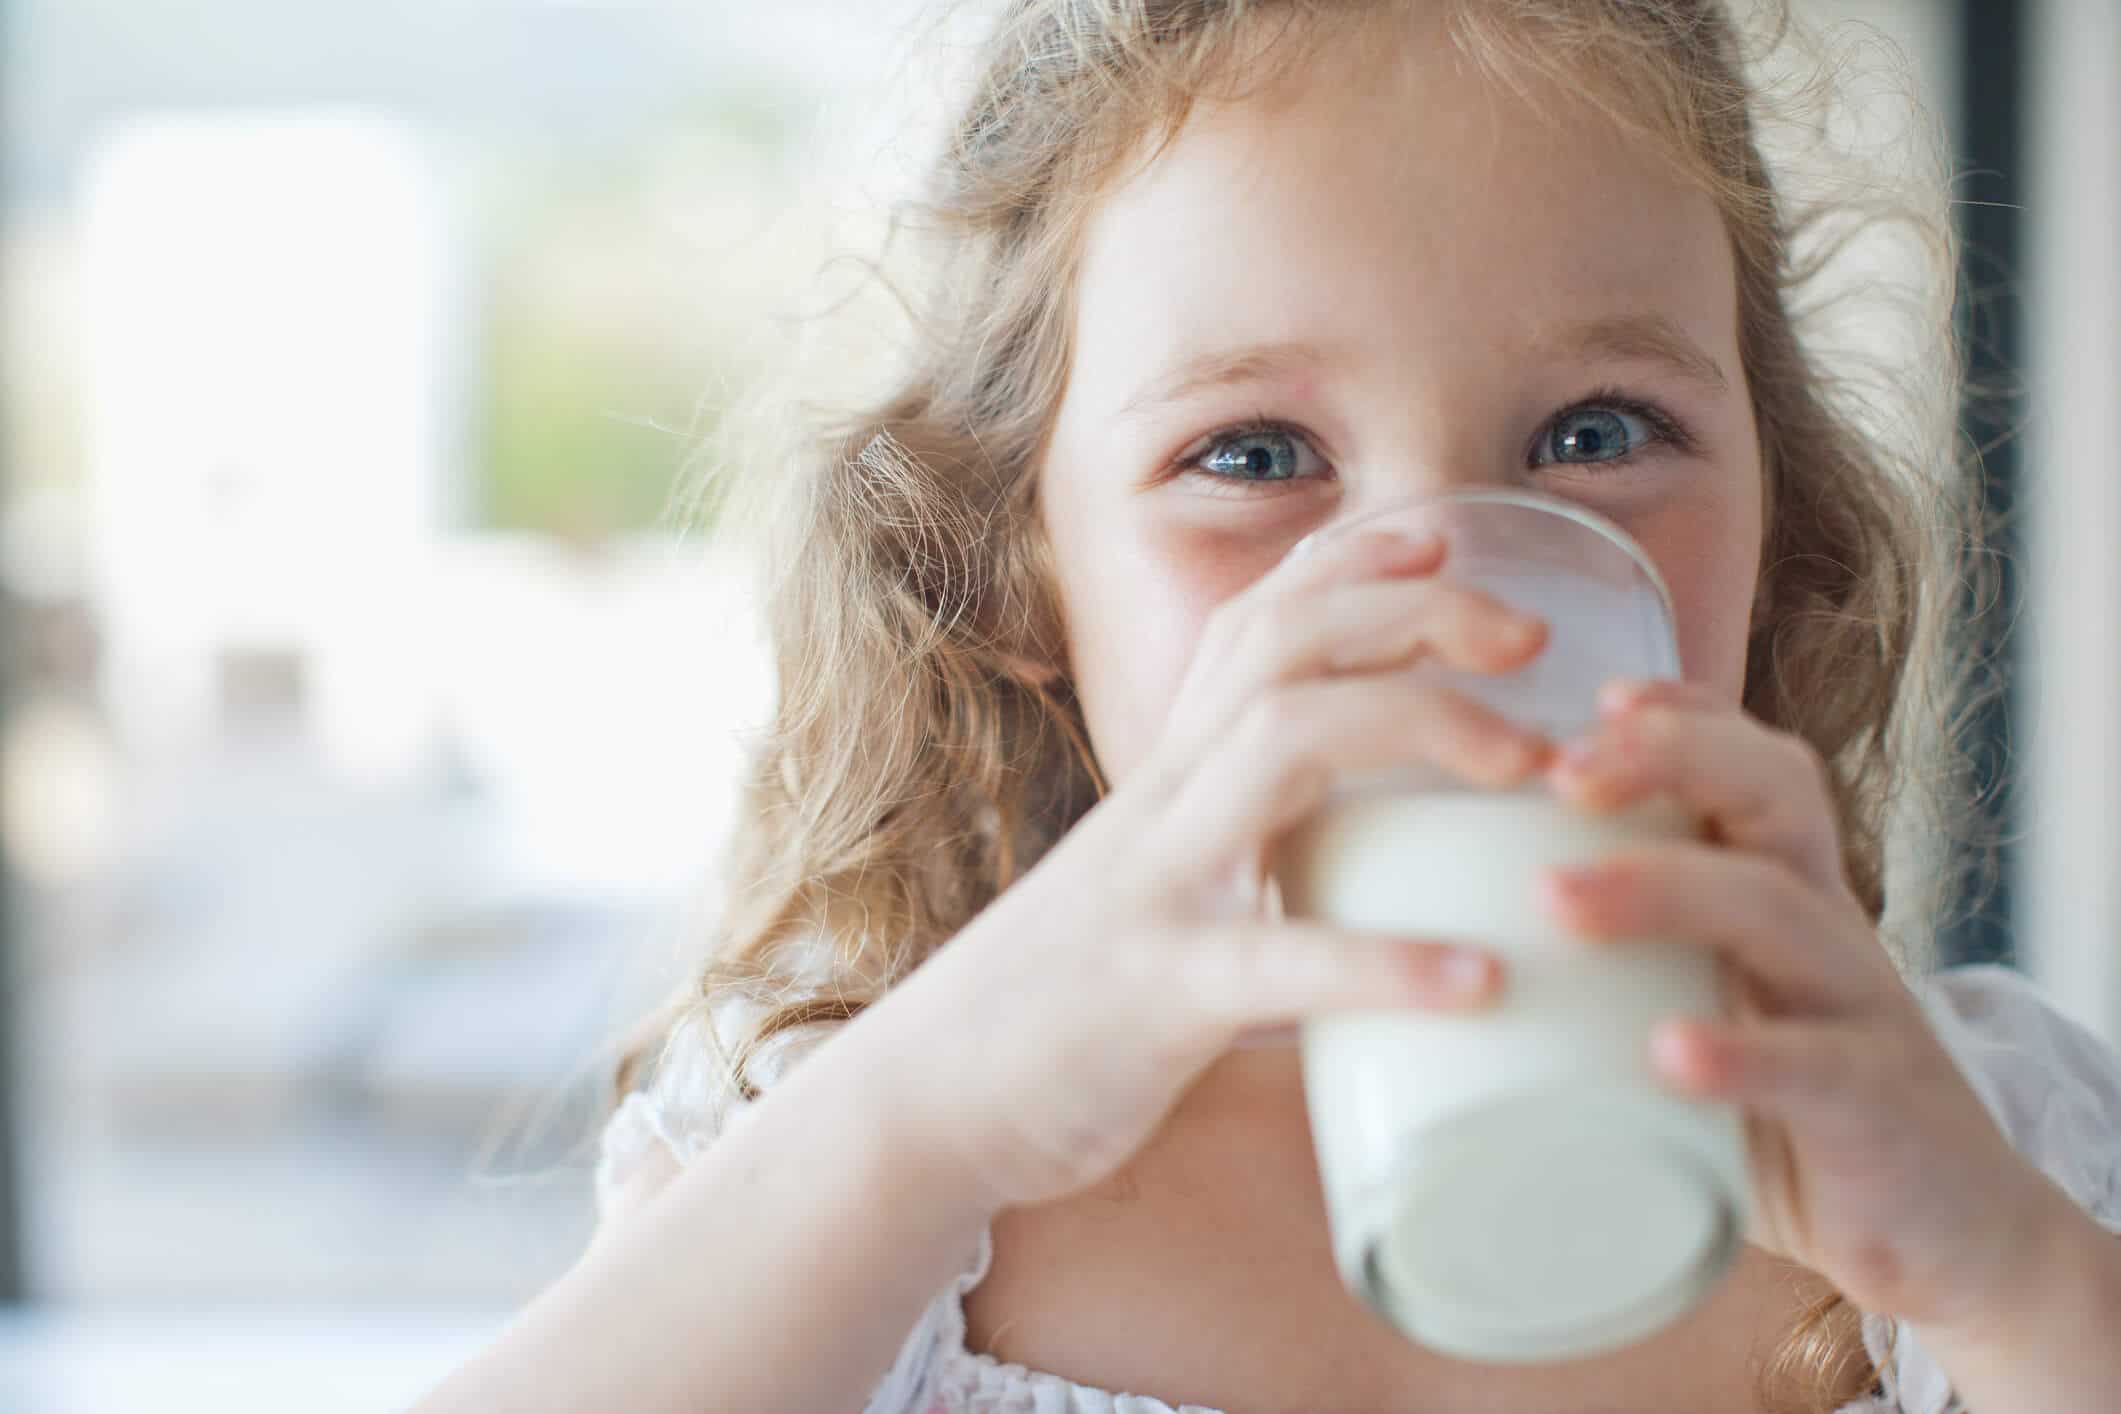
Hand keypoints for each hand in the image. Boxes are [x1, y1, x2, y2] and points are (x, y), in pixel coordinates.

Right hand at [876, 524, 1551, 1212]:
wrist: (933, 1101)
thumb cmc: (1069, 1004)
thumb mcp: (1162, 895)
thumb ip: (1253, 866)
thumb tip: (1384, 886)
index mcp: (1171, 781)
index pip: (1254, 623)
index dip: (1351, 560)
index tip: (1447, 534)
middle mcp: (1161, 805)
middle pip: (1280, 645)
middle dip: (1410, 610)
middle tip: (1530, 636)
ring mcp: (1155, 888)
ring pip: (1279, 743)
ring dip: (1417, 724)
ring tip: (1529, 764)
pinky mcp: (1155, 993)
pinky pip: (1274, 958)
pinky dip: (1382, 961)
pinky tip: (1478, 980)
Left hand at [1543, 678, 2063, 1329]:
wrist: (1954, 1232)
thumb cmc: (1786, 1108)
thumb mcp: (1704, 1010)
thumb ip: (1613, 972)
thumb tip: (1437, 957)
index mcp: (1781, 889)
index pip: (1748, 764)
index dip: (1682, 715)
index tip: (1593, 698)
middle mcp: (1824, 924)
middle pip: (1771, 794)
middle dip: (1668, 758)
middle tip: (1558, 775)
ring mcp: (1856, 1008)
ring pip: (1776, 909)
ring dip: (1662, 889)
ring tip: (1557, 896)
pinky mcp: (1874, 1106)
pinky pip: (1815, 1064)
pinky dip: (1741, 1053)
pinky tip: (1667, 1050)